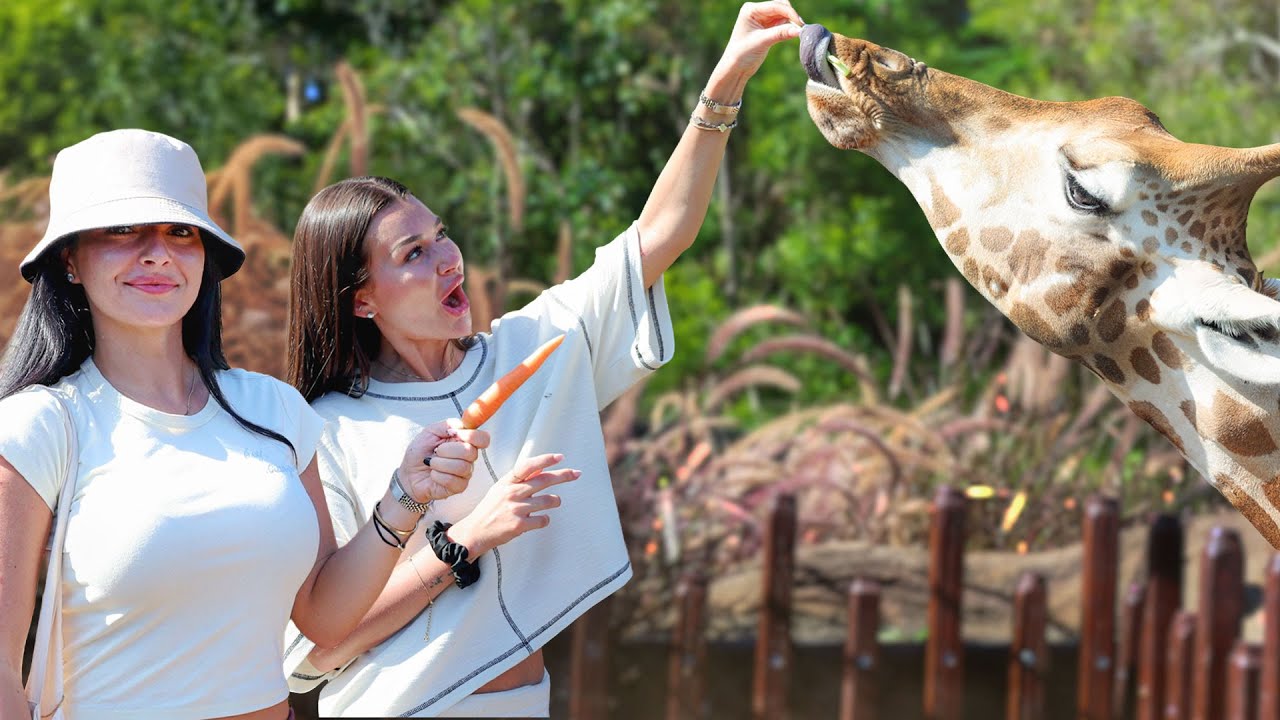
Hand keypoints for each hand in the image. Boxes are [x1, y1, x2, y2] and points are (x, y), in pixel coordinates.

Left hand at [399, 418, 490, 501]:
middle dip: (447, 450)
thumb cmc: (420, 452)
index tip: (453, 434)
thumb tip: (461, 426)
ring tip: (431, 463)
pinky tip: (433, 474)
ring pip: (462, 467)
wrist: (409, 473)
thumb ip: (447, 425)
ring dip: (440, 464)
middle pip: (471, 452)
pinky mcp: (459, 487)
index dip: (472, 436)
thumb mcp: (430, 432)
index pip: (483, 438)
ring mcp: (465, 473)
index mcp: (464, 441)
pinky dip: (438, 476)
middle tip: (436, 451)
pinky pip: (453, 480)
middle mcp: (468, 457)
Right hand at [449, 453, 580, 555]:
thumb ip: (519, 480)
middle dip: (564, 475)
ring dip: (555, 501)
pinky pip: (544, 520)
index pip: (528, 466)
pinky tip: (539, 519)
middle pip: (545, 480)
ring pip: (549, 501)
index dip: (545, 460)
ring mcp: (516, 509)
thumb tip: (540, 469)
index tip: (560, 457)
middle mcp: (512, 493)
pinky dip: (545, 519)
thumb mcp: (500, 489)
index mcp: (507, 482)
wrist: (475, 532)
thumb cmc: (490, 510)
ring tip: (553, 502)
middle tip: (576, 473)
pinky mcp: (520, 525)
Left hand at [710, 1, 804, 87]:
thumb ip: (780, 34)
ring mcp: (762, 19)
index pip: (775, 6)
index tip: (800, 24)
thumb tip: (799, 30)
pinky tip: (791, 34)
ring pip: (783, 15)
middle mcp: (757, 11)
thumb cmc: (741, 54)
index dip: (790, 13)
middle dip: (791, 16)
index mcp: (751, 10)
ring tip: (796, 33)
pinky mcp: (767, 28)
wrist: (735, 68)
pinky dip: (788, 28)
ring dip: (791, 22)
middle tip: (800, 29)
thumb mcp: (762, 42)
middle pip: (781, 7)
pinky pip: (782, 23)